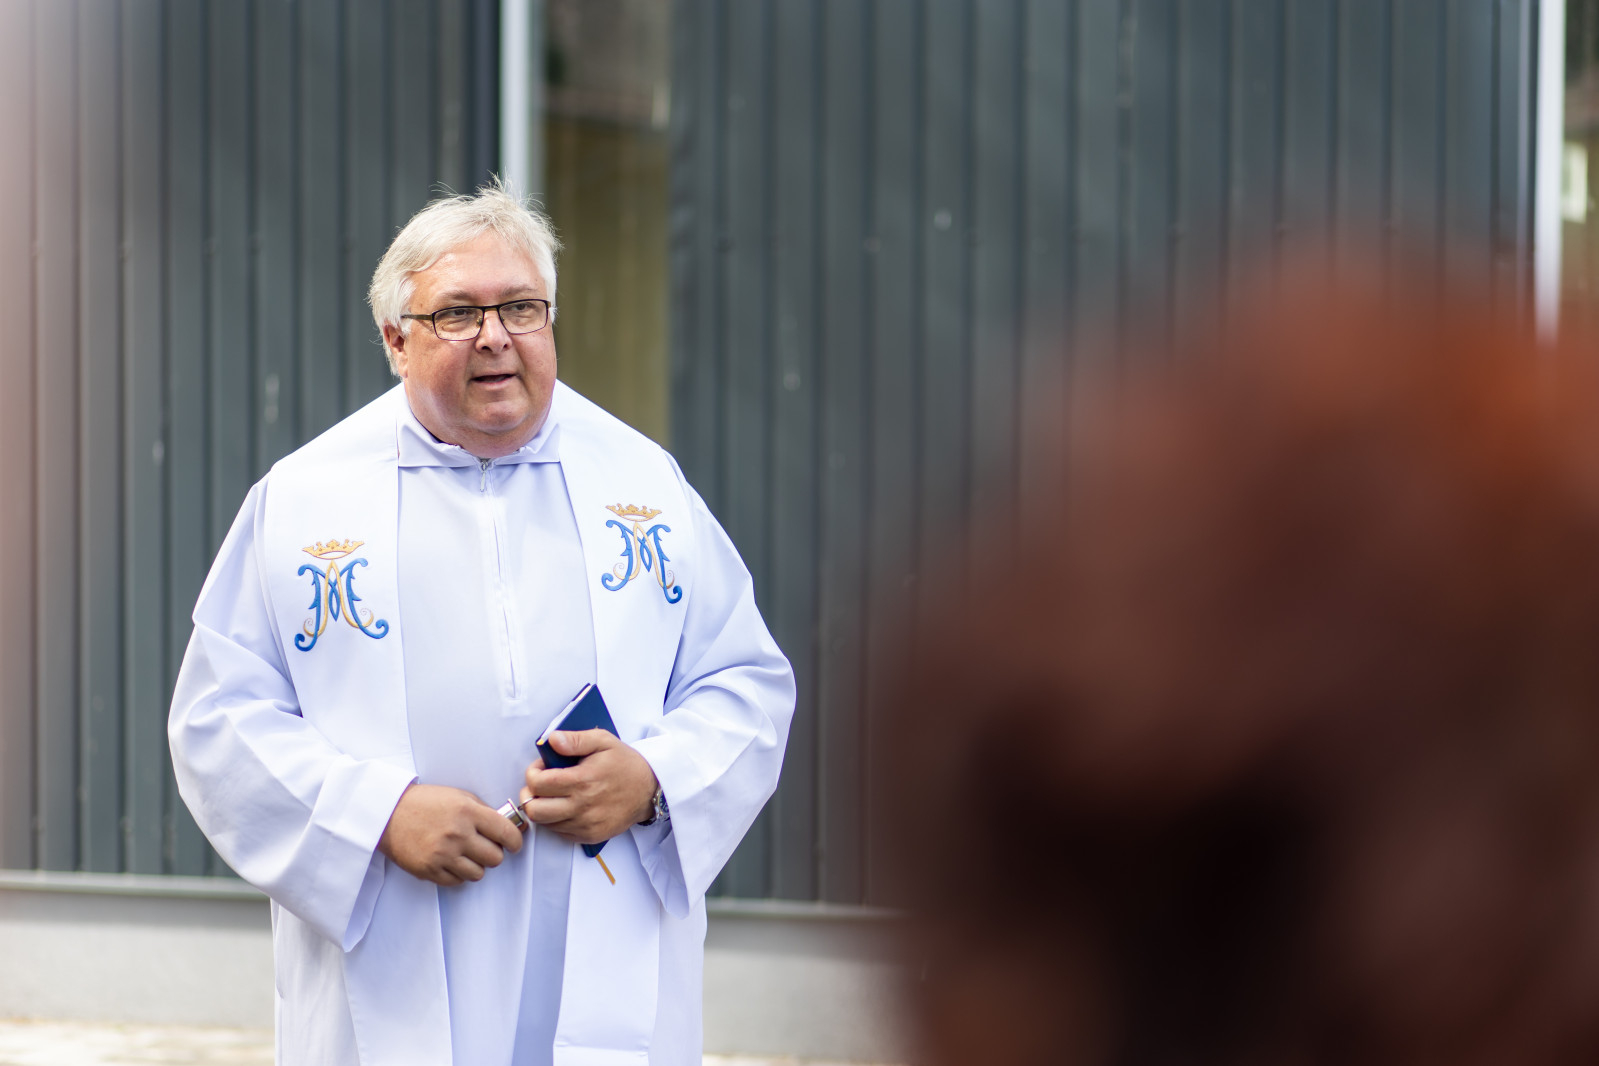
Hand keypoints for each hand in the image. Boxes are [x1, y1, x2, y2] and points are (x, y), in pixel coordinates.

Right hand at [378, 783, 522, 886]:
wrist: (389, 813)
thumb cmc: (426, 802)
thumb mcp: (459, 796)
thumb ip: (484, 812)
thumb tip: (509, 827)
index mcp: (468, 812)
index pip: (506, 833)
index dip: (515, 841)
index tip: (513, 844)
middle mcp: (458, 834)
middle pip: (495, 858)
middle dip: (493, 854)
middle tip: (484, 847)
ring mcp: (443, 854)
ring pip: (478, 874)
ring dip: (476, 866)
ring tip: (465, 855)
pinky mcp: (429, 870)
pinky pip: (457, 882)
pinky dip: (458, 875)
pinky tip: (451, 861)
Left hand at [519, 730, 657, 844]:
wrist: (650, 790)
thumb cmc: (625, 764)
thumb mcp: (604, 741)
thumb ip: (576, 739)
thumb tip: (552, 740)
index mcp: (583, 780)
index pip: (539, 784)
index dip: (532, 773)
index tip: (541, 767)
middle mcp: (582, 806)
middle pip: (534, 810)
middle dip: (531, 794)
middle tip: (540, 784)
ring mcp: (586, 824)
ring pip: (545, 824)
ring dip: (543, 808)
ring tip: (555, 794)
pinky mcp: (590, 836)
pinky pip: (560, 833)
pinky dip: (556, 820)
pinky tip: (566, 806)